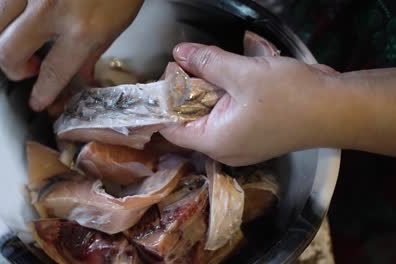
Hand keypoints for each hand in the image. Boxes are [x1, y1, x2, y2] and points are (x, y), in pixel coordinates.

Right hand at [0, 0, 142, 110]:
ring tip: (24, 39)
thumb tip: (78, 78)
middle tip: (29, 69)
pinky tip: (25, 15)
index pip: (52, 73)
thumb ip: (91, 53)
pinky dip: (7, 12)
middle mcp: (50, 10)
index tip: (36, 101)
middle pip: (7, 51)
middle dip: (14, 69)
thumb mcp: (116, 25)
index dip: (42, 93)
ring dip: (4, 38)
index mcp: (81, 31)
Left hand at [160, 43, 341, 165]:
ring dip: (208, 91)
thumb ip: (206, 63)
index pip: (170, 127)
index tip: (174, 72)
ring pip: (209, 117)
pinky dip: (224, 98)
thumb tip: (179, 53)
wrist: (336, 109)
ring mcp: (240, 146)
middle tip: (194, 62)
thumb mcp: (243, 73)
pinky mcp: (253, 137)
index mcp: (214, 141)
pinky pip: (227, 118)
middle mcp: (223, 150)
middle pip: (189, 121)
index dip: (166, 99)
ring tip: (213, 65)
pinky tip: (232, 78)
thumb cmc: (290, 95)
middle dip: (188, 90)